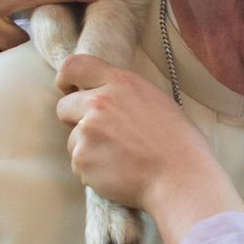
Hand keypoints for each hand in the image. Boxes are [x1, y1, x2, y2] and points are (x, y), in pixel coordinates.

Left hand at [56, 54, 243, 243]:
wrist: (180, 177)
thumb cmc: (176, 141)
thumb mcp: (153, 99)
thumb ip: (122, 93)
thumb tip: (101, 95)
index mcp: (120, 82)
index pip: (75, 66)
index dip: (66, 78)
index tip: (68, 89)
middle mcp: (99, 103)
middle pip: (64, 106)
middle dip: (75, 119)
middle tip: (101, 134)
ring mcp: (87, 132)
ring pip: (73, 139)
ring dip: (88, 148)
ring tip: (120, 157)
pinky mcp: (82, 160)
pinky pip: (78, 163)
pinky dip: (92, 170)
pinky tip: (118, 171)